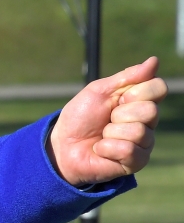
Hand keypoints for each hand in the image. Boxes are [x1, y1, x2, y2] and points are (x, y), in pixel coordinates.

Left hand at [48, 57, 167, 186]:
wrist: (63, 144)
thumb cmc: (81, 117)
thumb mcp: (99, 91)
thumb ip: (127, 77)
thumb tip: (154, 60)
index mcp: (141, 101)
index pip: (158, 87)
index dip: (135, 91)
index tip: (117, 98)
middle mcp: (148, 122)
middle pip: (151, 110)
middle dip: (120, 113)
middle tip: (107, 119)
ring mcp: (144, 142)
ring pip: (138, 131)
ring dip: (111, 132)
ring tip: (102, 136)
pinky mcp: (136, 161)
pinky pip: (129, 150)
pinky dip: (108, 148)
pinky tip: (101, 149)